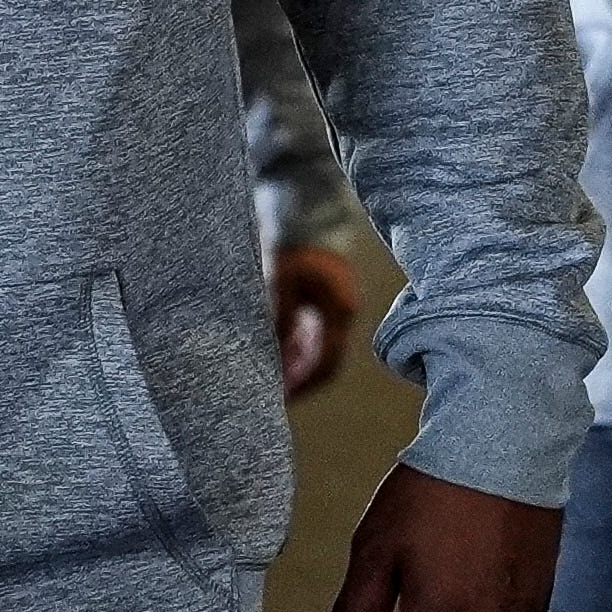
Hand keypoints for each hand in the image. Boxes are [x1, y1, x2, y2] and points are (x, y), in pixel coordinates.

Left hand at [272, 245, 361, 400]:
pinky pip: (314, 335)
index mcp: (339, 312)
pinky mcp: (325, 302)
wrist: (307, 215)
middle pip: (325, 361)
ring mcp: (335, 309)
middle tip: (270, 394)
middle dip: (298, 380)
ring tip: (268, 376)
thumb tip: (272, 355)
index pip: (326, 363)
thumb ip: (279, 320)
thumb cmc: (294, 247)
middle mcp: (342, 314)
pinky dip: (295, 348)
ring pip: (319, 350)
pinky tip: (275, 353)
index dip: (302, 384)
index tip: (278, 397)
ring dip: (296, 365)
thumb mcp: (281, 284)